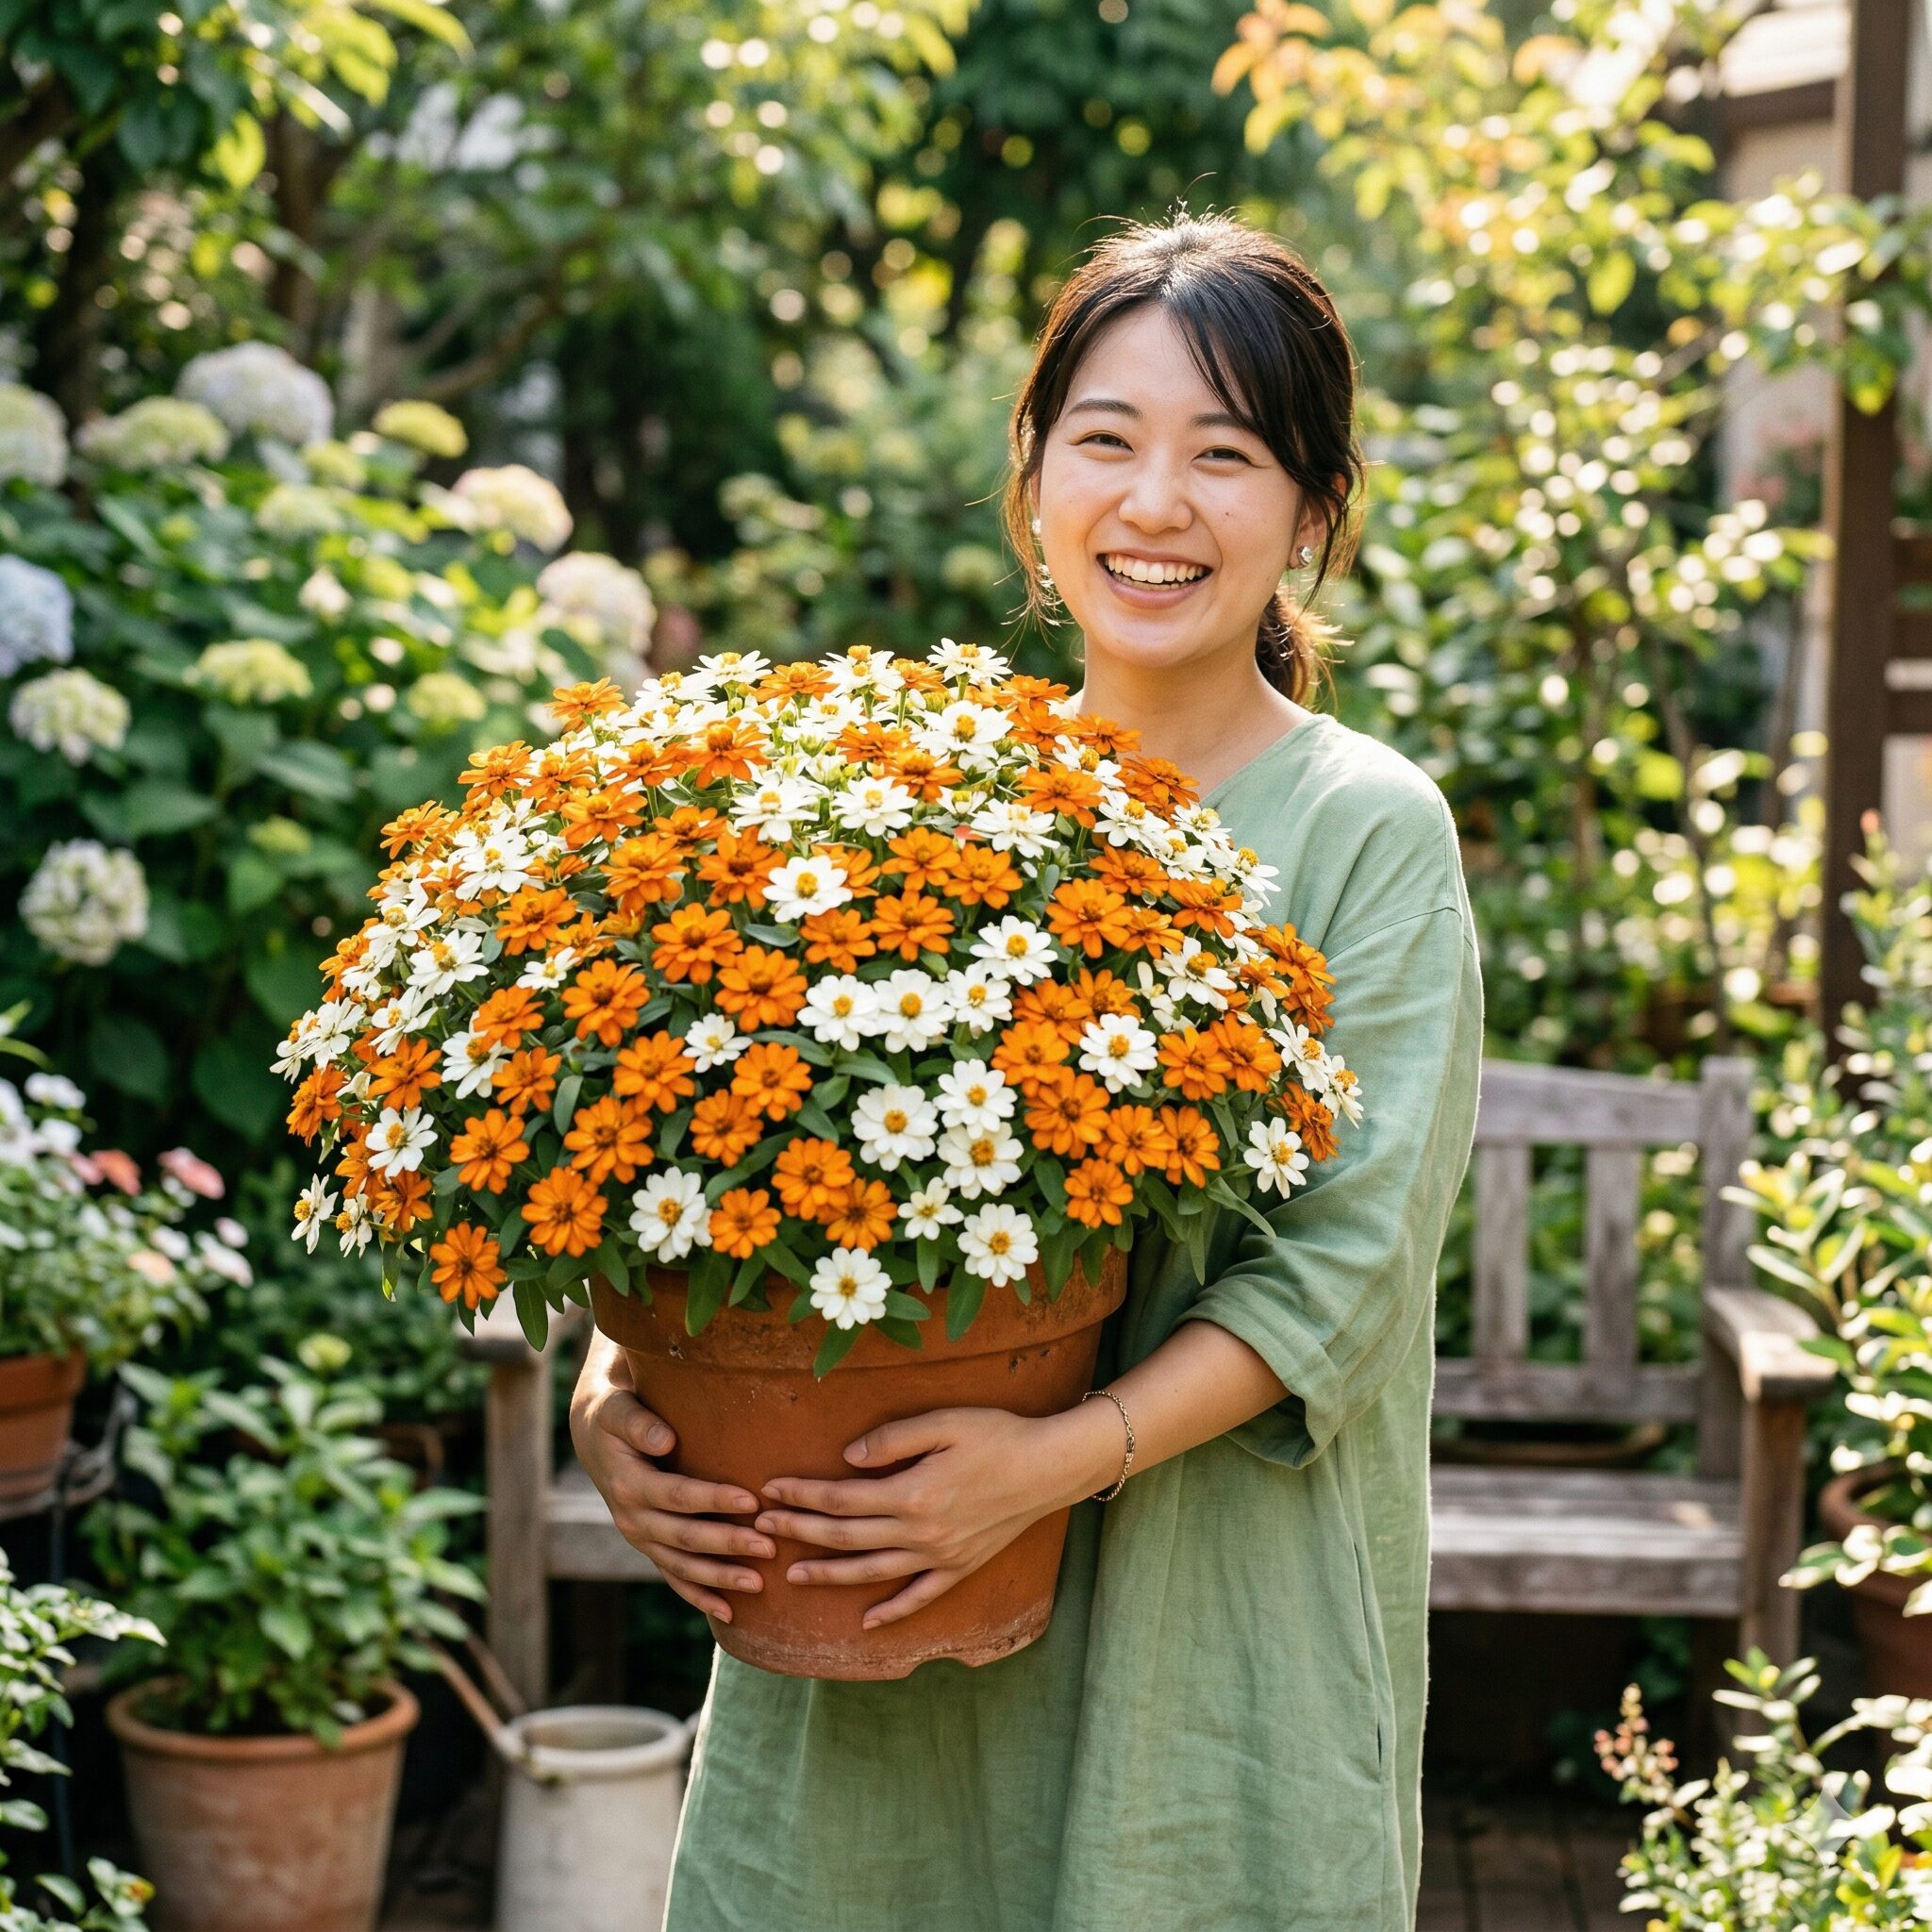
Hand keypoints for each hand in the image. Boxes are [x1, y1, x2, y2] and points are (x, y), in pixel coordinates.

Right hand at [568, 1333, 775, 1623]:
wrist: (594, 1436)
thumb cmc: (615, 1414)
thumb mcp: (618, 1409)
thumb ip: (638, 1422)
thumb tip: (665, 1438)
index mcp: (629, 1484)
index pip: (677, 1495)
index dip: (713, 1499)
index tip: (750, 1499)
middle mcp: (632, 1518)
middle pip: (685, 1537)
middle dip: (727, 1544)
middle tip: (769, 1546)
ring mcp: (640, 1537)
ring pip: (682, 1566)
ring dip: (719, 1578)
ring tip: (758, 1585)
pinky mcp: (649, 1546)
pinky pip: (674, 1577)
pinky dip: (699, 1596)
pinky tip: (729, 1611)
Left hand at [755, 1403, 1118, 1629]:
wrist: (1050, 1467)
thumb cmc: (998, 1435)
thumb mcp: (944, 1422)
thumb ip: (893, 1439)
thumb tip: (847, 1459)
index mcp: (911, 1493)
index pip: (840, 1499)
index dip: (802, 1495)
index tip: (770, 1490)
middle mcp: (920, 1533)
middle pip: (846, 1537)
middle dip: (800, 1532)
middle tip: (762, 1530)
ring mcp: (940, 1556)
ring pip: (872, 1572)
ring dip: (829, 1574)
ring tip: (793, 1576)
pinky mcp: (961, 1568)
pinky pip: (919, 1597)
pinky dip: (891, 1611)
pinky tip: (867, 1621)